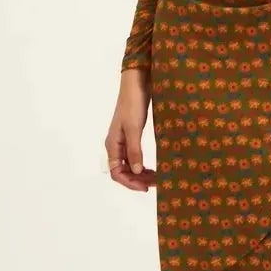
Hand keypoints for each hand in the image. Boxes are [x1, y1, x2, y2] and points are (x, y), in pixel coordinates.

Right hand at [106, 69, 157, 190]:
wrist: (137, 83)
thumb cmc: (133, 103)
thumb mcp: (134, 128)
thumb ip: (134, 150)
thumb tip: (136, 172)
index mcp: (112, 144)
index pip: (117, 173)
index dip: (130, 183)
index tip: (146, 187)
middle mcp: (116, 145)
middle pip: (124, 171)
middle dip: (138, 180)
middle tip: (157, 183)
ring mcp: (124, 141)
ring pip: (130, 165)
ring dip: (141, 174)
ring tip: (157, 178)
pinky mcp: (132, 136)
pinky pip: (135, 157)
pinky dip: (143, 165)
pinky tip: (154, 167)